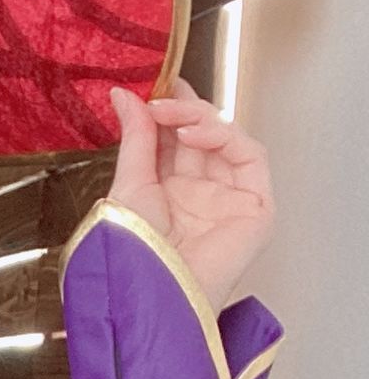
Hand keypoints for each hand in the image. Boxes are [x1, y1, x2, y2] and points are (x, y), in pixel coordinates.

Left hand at [105, 74, 274, 312]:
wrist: (151, 290)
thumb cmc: (135, 254)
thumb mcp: (130, 185)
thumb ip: (135, 138)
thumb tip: (122, 94)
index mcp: (169, 196)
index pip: (175, 143)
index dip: (168, 112)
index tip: (153, 88)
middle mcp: (200, 196)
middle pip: (202, 138)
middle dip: (183, 109)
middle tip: (161, 92)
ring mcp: (229, 201)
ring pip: (227, 141)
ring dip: (199, 118)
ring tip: (169, 112)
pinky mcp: (256, 208)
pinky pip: (251, 158)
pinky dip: (226, 137)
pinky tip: (194, 133)